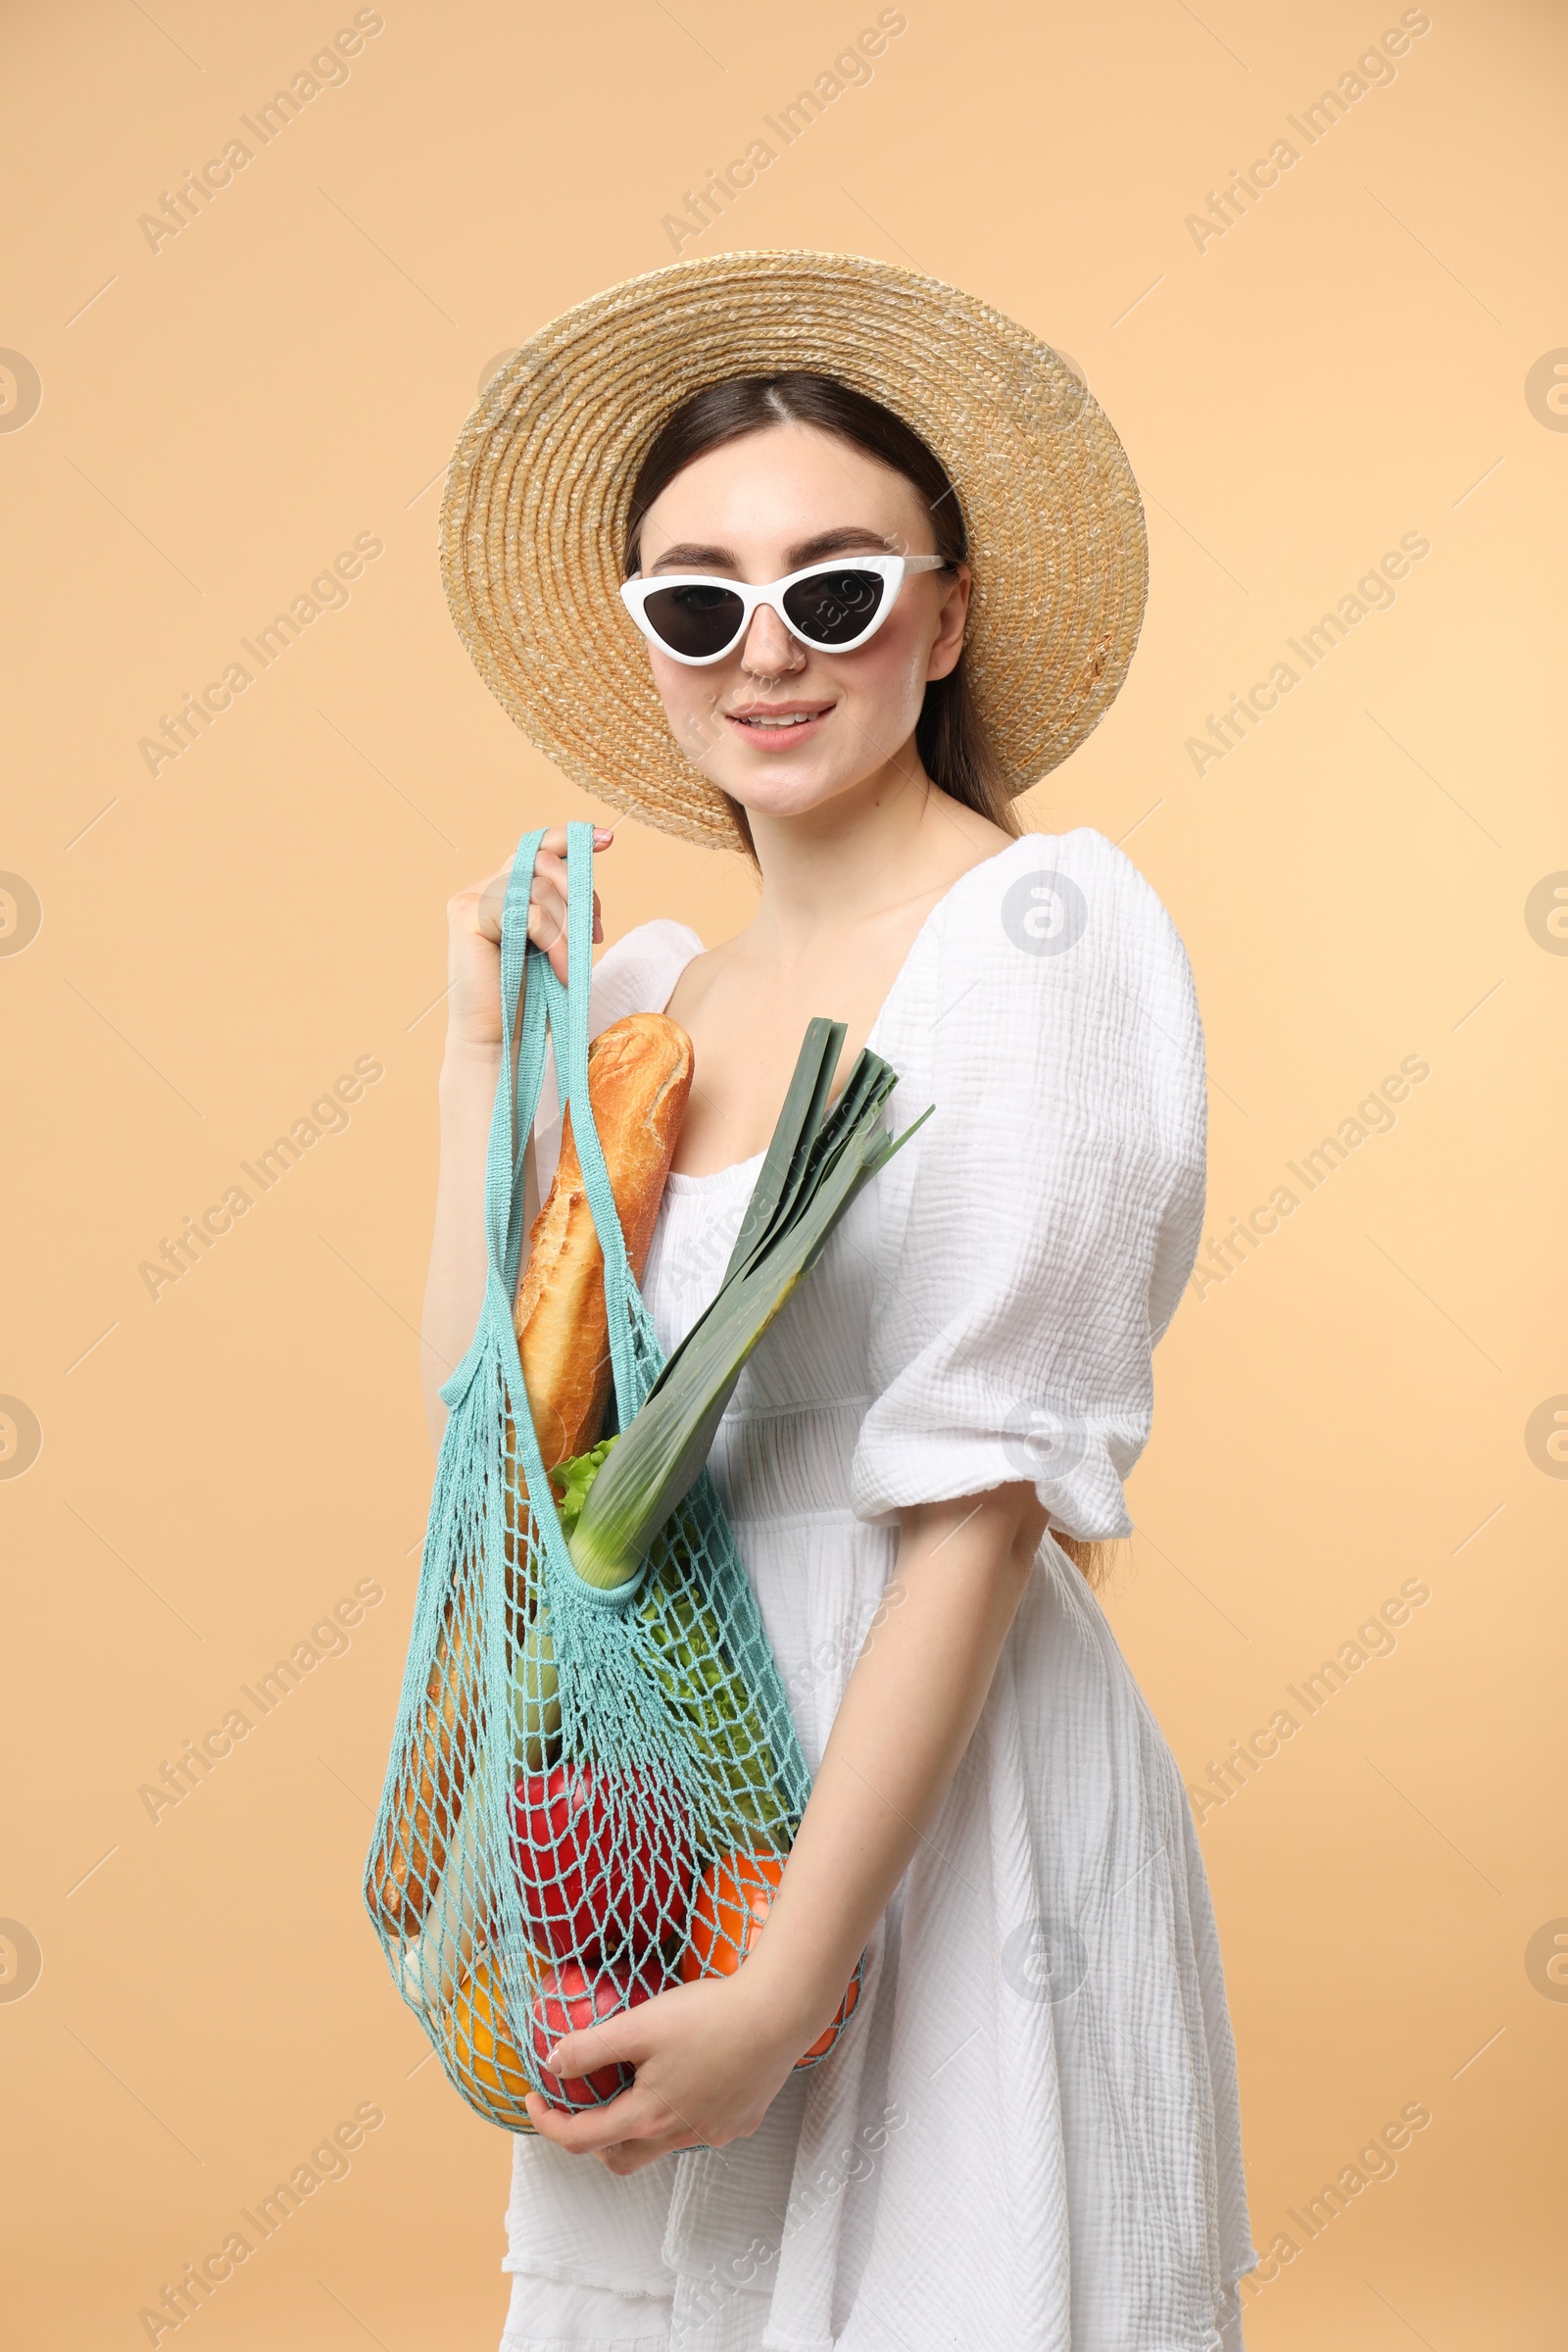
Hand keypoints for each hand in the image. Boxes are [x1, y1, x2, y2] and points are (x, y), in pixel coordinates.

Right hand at [444, 825, 612, 1055]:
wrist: (498, 1041)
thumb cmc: (529, 998)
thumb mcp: (556, 942)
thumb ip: (562, 904)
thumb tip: (589, 863)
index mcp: (503, 891)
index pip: (536, 847)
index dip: (571, 837)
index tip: (608, 839)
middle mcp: (482, 888)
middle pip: (542, 861)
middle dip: (579, 894)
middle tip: (595, 934)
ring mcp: (470, 898)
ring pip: (538, 887)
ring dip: (569, 927)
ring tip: (575, 963)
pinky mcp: (466, 915)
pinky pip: (527, 912)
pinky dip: (555, 941)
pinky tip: (562, 970)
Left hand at [522, 1969, 810, 2174]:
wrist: (779, 2013)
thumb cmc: (710, 2015)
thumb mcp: (639, 2023)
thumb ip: (591, 2047)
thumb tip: (553, 2064)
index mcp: (648, 2117)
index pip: (581, 2139)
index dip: (547, 2122)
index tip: (533, 2097)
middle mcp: (679, 2136)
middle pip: (621, 2158)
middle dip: (593, 2140)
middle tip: (582, 2107)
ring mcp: (713, 2133)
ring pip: (662, 2144)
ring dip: (639, 2126)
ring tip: (636, 2086)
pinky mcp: (740, 2121)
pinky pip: (699, 2128)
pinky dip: (680, 2113)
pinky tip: (688, 2077)